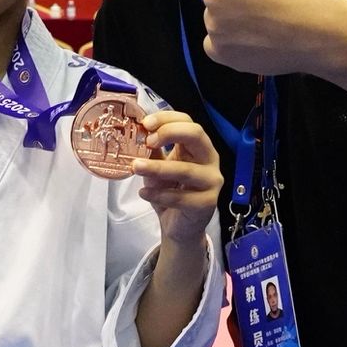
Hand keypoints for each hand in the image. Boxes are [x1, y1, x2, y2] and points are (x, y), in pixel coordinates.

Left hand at [134, 110, 222, 248]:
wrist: (179, 227)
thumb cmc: (170, 191)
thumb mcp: (158, 167)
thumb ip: (151, 151)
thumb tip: (134, 132)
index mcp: (198, 146)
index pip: (187, 121)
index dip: (166, 119)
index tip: (145, 124)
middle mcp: (209, 159)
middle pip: (196, 135)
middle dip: (169, 133)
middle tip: (147, 142)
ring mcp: (211, 181)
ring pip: (185, 169)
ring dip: (157, 168)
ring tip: (135, 167)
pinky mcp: (207, 203)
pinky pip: (181, 197)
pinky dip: (159, 194)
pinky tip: (144, 193)